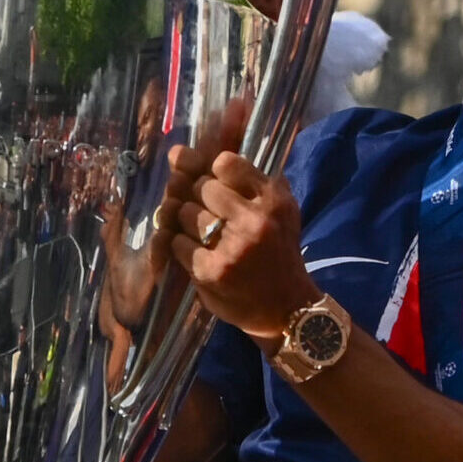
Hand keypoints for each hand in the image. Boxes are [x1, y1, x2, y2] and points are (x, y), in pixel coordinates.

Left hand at [164, 148, 319, 339]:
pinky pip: (177, 242)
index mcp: (273, 200)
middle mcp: (255, 220)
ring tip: (202, 234)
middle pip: (200, 187)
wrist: (285, 308)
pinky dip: (181, 246)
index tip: (216, 184)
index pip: (225, 163)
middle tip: (208, 214)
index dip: (213, 172)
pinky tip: (196, 253)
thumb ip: (243, 179)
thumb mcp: (277, 210)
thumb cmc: (277, 252)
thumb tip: (179, 153)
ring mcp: (232, 247)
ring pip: (184, 212)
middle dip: (197, 197)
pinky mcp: (211, 271)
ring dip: (186, 222)